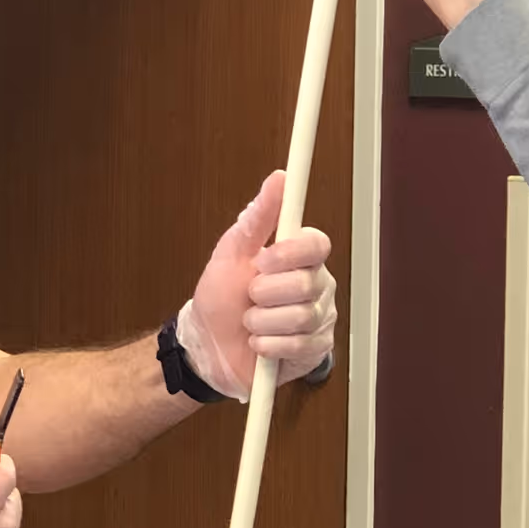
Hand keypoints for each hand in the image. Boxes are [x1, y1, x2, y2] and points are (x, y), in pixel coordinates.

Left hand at [176, 170, 336, 398]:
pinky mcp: (316, 349)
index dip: (291, 254)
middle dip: (266, 293)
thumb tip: (279, 178)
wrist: (209, 346)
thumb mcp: (232, 252)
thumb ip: (258, 217)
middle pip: (307, 284)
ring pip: (301, 317)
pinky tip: (259, 343)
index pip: (318, 245)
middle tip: (249, 296)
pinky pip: (299, 346)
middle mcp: (317, 285)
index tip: (263, 260)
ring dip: (262, 321)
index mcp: (301, 257)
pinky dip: (269, 345)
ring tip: (249, 322)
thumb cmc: (221, 296)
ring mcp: (319, 318)